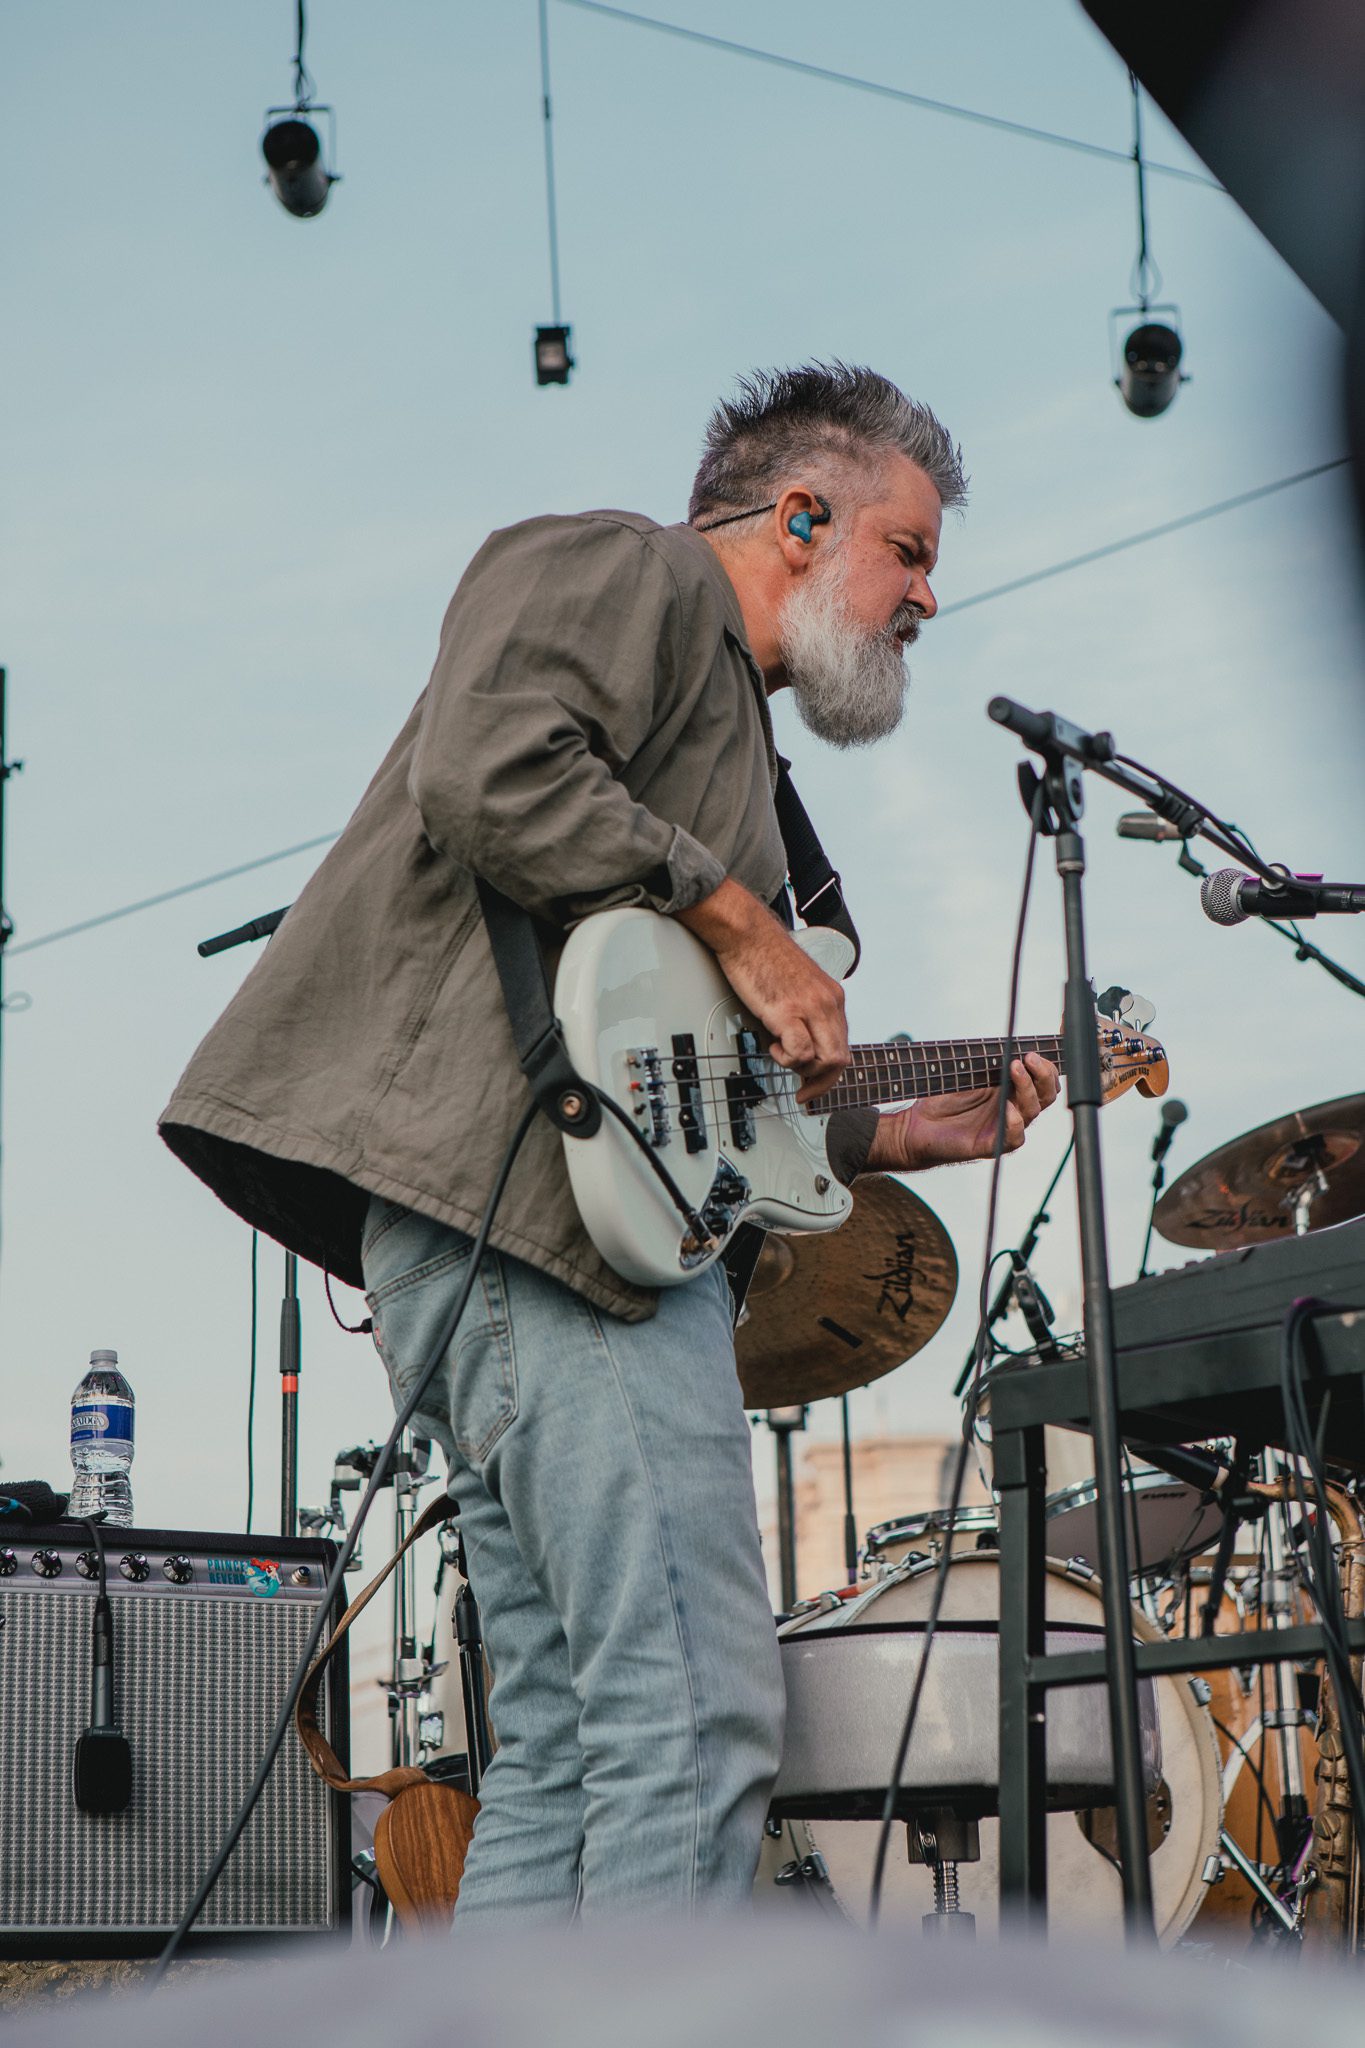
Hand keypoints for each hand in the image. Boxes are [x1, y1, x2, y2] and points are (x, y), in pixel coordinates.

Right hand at [677, 879, 848, 1101]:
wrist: (747, 934)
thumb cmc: (764, 957)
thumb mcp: (798, 987)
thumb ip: (807, 1011)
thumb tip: (802, 1043)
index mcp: (833, 997)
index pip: (844, 1044)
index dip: (829, 1070)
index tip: (813, 1082)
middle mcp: (828, 1002)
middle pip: (841, 1058)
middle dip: (822, 1082)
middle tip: (803, 1090)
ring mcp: (810, 1007)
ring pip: (826, 1059)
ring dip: (803, 1069)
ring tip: (781, 1055)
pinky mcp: (788, 1011)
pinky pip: (800, 1053)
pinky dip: (787, 1059)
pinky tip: (772, 1045)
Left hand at [865, 1053, 1060, 1172]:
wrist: (917, 1125)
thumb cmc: (942, 1099)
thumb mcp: (968, 1072)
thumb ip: (991, 1062)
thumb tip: (1011, 1043)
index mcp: (1012, 1089)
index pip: (1043, 1079)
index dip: (1049, 1065)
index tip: (1041, 1048)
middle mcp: (1014, 1108)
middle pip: (1046, 1094)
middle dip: (1043, 1074)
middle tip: (1029, 1057)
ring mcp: (1005, 1127)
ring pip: (1032, 1111)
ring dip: (1027, 1088)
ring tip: (1014, 1068)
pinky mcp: (993, 1145)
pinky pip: (1014, 1136)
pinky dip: (1014, 1121)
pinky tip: (1008, 1108)